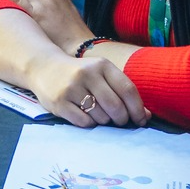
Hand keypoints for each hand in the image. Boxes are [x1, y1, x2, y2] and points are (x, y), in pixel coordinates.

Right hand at [26, 53, 148, 128]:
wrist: (44, 68)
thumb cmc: (80, 75)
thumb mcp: (101, 75)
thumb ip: (123, 92)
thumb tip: (145, 116)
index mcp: (102, 65)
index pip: (128, 90)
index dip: (137, 109)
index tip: (141, 120)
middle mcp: (87, 74)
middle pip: (115, 106)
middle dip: (122, 119)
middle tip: (119, 121)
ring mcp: (72, 88)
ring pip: (100, 116)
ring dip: (104, 121)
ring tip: (98, 114)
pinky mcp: (59, 102)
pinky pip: (84, 122)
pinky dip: (89, 123)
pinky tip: (85, 115)